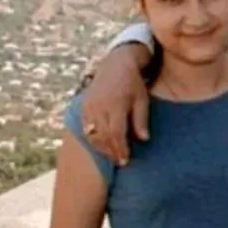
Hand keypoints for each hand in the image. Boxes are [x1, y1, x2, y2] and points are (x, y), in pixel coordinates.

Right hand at [80, 44, 150, 165]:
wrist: (116, 65)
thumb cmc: (133, 83)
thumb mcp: (142, 100)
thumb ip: (141, 120)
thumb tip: (144, 139)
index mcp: (115, 104)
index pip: (116, 132)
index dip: (120, 148)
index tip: (126, 160)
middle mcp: (99, 106)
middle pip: (103, 136)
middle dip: (111, 151)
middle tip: (121, 162)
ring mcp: (89, 106)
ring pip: (92, 134)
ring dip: (101, 148)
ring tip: (112, 156)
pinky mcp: (84, 106)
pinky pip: (85, 128)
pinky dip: (93, 139)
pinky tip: (102, 146)